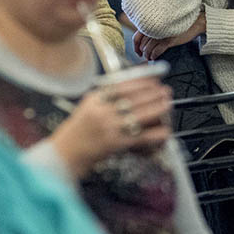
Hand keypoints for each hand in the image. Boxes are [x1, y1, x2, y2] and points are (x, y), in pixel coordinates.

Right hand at [49, 77, 171, 177]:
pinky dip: (155, 134)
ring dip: (157, 109)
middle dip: (153, 94)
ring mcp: (110, 128)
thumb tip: (134, 84)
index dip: (141, 82)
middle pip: (133, 99)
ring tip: (168, 104)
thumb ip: (107, 94)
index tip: (154, 80)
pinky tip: (165, 130)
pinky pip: (141, 137)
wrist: (66, 154)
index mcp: (96, 99)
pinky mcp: (116, 144)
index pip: (122, 85)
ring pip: (139, 115)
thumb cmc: (79, 130)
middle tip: (165, 90)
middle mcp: (103, 111)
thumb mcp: (89, 105)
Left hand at [133, 12, 205, 60]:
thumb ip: (152, 31)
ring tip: (150, 58)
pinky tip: (154, 57)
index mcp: (151, 24)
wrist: (193, 24)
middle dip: (142, 53)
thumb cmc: (177, 25)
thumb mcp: (162, 26)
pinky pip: (157, 51)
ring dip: (148, 55)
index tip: (138, 52)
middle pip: (142, 45)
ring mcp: (161, 35)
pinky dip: (154, 56)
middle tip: (145, 56)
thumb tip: (143, 43)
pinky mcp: (168, 40)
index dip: (135, 47)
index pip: (136, 37)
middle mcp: (154, 29)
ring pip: (148, 49)